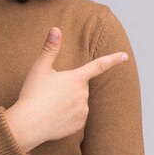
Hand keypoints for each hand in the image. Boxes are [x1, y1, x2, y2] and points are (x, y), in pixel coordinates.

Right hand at [5, 27, 127, 152]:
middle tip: (50, 92)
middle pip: (80, 86)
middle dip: (69, 86)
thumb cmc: (33, 94)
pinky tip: (53, 116)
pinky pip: (76, 117)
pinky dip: (66, 115)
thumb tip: (56, 29)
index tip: (124, 55)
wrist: (29, 124)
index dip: (113, 59)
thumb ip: (50, 48)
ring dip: (68, 101)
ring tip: (49, 105)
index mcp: (76, 78)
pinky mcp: (78, 125)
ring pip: (78, 102)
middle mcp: (83, 94)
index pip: (98, 65)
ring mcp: (82, 111)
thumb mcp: (40, 68)